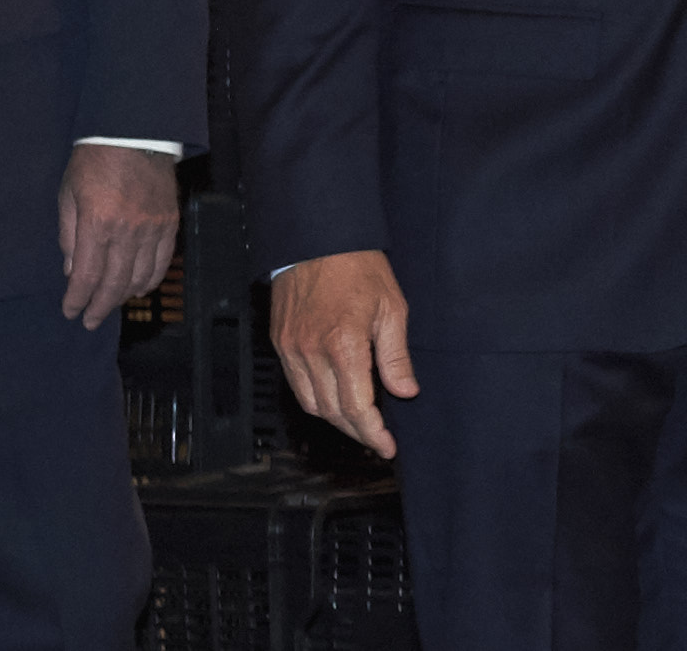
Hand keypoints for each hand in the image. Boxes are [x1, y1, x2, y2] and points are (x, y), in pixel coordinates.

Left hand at [58, 144, 180, 328]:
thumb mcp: (68, 196)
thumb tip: (73, 270)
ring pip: (142, 275)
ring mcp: (154, 228)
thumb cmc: (95, 162)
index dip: (78, 299)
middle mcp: (128, 231)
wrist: (137, 135)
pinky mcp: (171, 222)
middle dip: (101, 306)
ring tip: (112, 304)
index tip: (71, 312)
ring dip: (125, 296)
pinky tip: (141, 287)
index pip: (88, 275)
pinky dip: (152, 278)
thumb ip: (69, 236)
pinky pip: (163, 260)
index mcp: (98, 224)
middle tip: (91, 320)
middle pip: (116, 282)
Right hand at [271, 250, 416, 457]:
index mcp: (344, 345)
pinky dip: (316, 399)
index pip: (357, 406)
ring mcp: (291, 350)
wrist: (317, 240)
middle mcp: (312, 353)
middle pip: (332, 412)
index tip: (387, 446)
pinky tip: (335, 399)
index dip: (373, 432)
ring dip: (336, 419)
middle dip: (357, 431)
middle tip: (377, 439)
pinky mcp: (281, 344)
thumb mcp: (392, 308)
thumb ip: (396, 356)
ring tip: (360, 424)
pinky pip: (296, 385)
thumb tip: (406, 392)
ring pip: (311, 403)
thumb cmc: (359, 268)